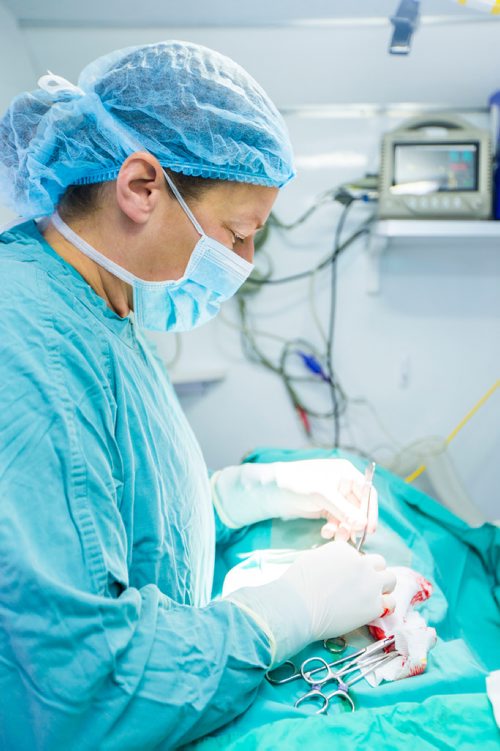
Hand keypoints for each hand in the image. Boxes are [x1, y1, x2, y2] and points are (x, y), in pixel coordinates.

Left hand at [212, 459, 377, 541]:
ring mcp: (332, 497)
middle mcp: (342, 484)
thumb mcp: (322, 494)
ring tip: (336, 537)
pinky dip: (334, 529)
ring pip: (347, 517)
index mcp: (345, 473)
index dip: (370, 511)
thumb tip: (364, 525)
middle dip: (355, 524)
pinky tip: (325, 532)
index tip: (369, 529)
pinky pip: (336, 521)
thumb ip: (344, 510)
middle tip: (350, 538)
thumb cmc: (296, 483)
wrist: (269, 491)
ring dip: (344, 529)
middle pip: (358, 508)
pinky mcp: (323, 508)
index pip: (367, 492)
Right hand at [227, 541, 395, 665]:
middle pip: (378, 563)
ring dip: (383, 587)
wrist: (298, 608)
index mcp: (343, 549)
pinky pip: (390, 602)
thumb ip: (329, 559)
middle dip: (373, 573)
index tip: (345, 579)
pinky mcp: (374, 604)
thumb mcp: (311, 560)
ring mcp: (370, 582)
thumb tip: (335, 567)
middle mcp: (360, 562)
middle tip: (364, 587)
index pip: (357, 555)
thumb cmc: (297, 585)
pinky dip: (384, 606)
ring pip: (391, 579)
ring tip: (373, 598)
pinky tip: (373, 611)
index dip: (353, 568)